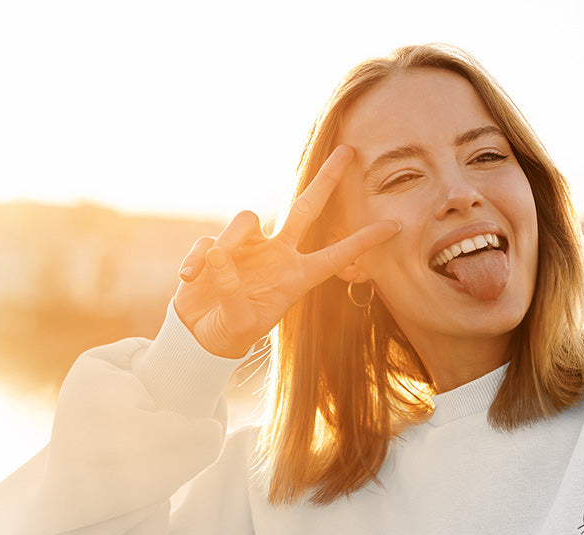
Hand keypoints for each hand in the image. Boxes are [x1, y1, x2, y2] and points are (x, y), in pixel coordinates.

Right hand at [173, 146, 399, 357]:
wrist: (202, 333)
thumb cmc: (232, 331)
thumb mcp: (239, 323)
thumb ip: (231, 292)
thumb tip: (220, 254)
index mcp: (296, 276)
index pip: (336, 255)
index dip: (364, 241)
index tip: (395, 225)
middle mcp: (278, 254)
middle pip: (306, 208)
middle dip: (327, 180)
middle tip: (349, 151)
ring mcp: (249, 247)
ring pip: (246, 219)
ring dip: (228, 241)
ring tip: (208, 272)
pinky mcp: (218, 245)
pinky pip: (208, 242)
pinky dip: (197, 260)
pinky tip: (187, 279)